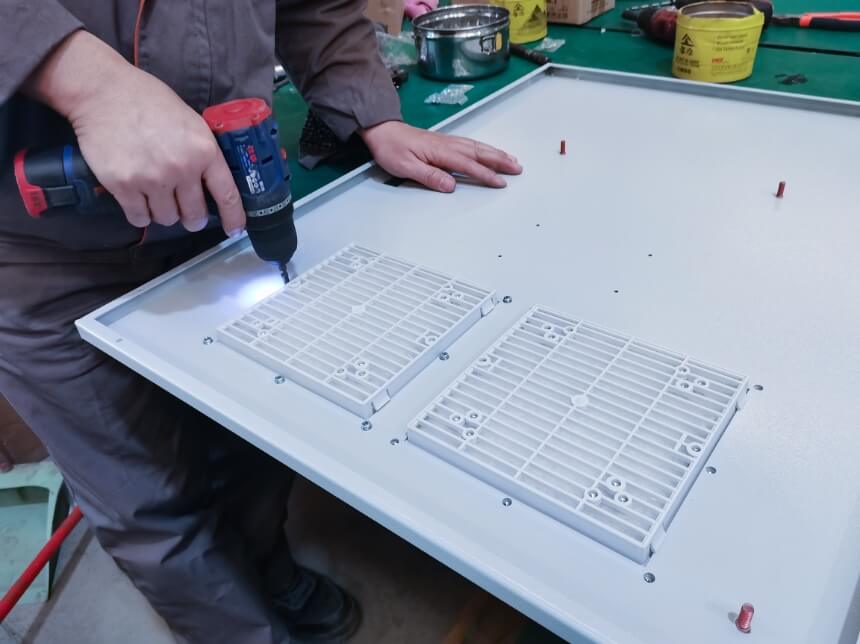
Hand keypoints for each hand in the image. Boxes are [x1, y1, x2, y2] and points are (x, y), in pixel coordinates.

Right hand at [23, 31, 244, 235]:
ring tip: (156, 196)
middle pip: (194, 215)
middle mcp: (181, 168)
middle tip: (185, 211)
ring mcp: (152, 179)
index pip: (226, 194)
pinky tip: (138, 200)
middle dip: (192, 217)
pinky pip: (138, 218)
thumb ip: (202, 152)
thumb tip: (210, 182)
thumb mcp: (190, 121)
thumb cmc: (148, 100)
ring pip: (167, 219)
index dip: (233, 217)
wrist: (103, 91)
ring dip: (163, 213)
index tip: (234, 230)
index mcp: (204, 150)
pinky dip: (139, 214)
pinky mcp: (123, 185)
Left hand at [359, 121, 521, 192]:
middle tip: (517, 169)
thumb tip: (450, 185)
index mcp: (439, 151)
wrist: (381, 130)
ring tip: (511, 160)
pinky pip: (470, 144)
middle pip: (479, 153)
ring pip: (477, 147)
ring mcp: (447, 141)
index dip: (486, 174)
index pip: (468, 165)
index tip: (500, 182)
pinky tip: (490, 151)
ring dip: (496, 153)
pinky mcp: (444, 141)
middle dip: (500, 161)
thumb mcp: (406, 167)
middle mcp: (447, 144)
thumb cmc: (391, 148)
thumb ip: (429, 176)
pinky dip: (484, 148)